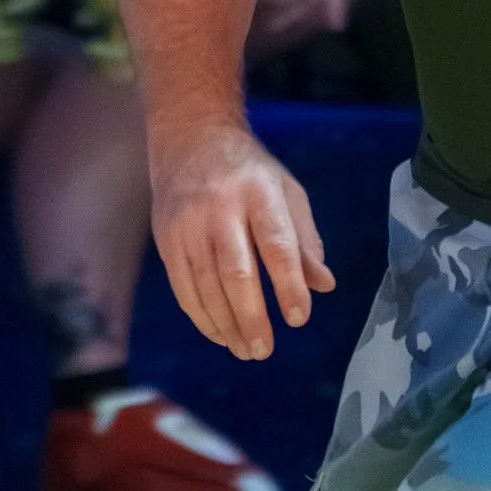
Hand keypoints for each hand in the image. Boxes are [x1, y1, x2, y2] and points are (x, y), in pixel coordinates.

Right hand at [151, 115, 335, 360]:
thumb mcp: (287, 192)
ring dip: (226, 324)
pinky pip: (183, 287)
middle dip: (251, 316)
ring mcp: (188, 224)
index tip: (299, 318)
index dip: (288, 284)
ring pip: (205, 285)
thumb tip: (324, 286)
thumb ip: (305, 240)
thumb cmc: (249, 174)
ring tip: (245, 350)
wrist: (189, 140)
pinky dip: (201, 316)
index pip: (276, 244)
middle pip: (236, 271)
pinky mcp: (166, 239)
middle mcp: (220, 208)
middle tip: (264, 350)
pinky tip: (220, 334)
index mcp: (259, 193)